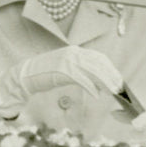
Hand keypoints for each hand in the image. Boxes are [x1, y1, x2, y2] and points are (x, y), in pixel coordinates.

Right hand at [0, 47, 123, 118]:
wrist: (26, 74)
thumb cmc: (46, 74)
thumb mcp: (65, 67)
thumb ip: (79, 68)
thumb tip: (97, 80)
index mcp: (75, 51)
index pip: (99, 57)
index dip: (110, 68)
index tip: (118, 78)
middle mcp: (73, 53)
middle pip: (99, 64)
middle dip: (111, 76)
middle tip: (119, 88)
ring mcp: (68, 61)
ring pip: (93, 71)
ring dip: (105, 82)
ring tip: (112, 92)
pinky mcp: (63, 70)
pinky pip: (82, 79)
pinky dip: (91, 87)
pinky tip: (96, 95)